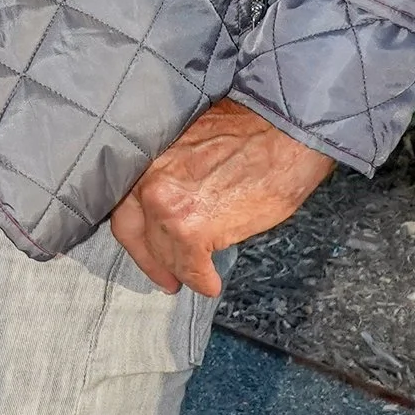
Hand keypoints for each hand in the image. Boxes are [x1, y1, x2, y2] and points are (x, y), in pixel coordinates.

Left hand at [110, 98, 333, 299]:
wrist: (286, 134)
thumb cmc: (253, 131)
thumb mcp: (195, 143)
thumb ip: (174, 170)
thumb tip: (176, 196)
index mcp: (147, 156)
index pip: (127, 203)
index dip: (138, 232)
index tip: (149, 248)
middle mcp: (148, 182)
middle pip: (137, 233)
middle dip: (151, 259)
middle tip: (166, 277)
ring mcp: (167, 209)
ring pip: (165, 252)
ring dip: (181, 269)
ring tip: (198, 278)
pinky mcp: (192, 232)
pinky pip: (191, 268)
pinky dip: (202, 280)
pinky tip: (211, 284)